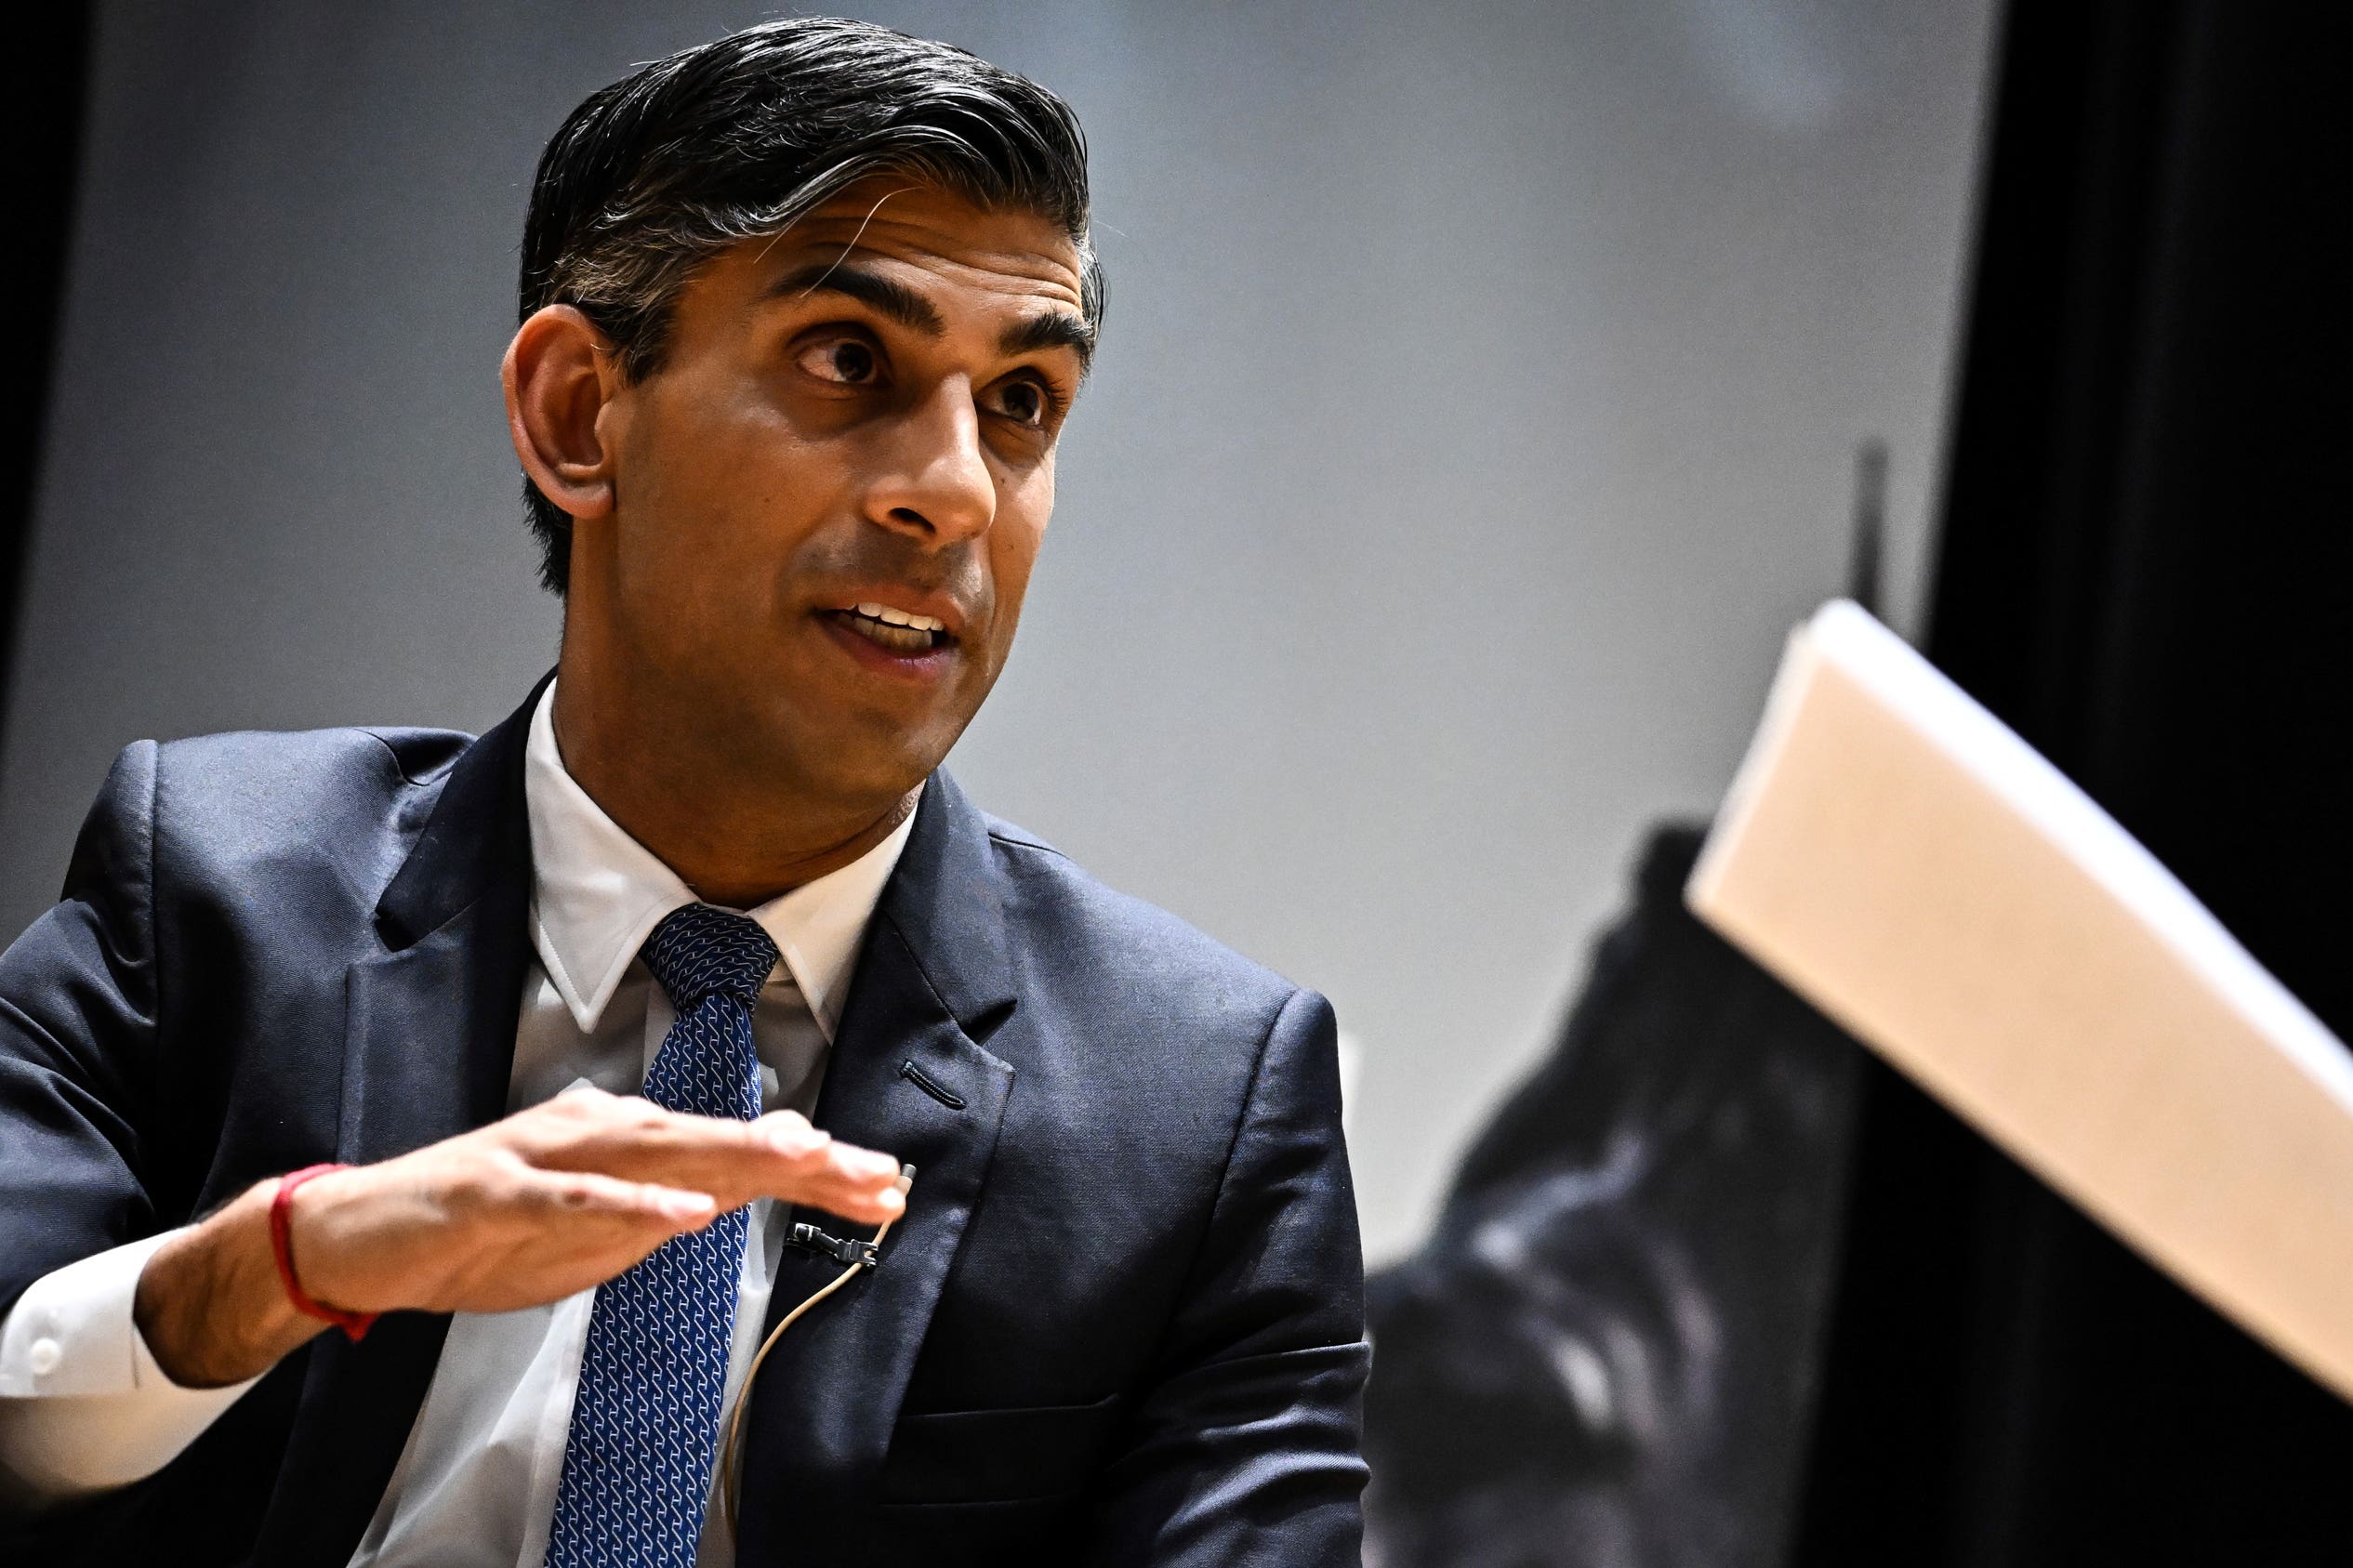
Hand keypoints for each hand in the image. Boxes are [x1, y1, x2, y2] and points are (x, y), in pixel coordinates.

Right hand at [134, 1088, 902, 1386]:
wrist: (362, 1237)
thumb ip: (664, 1207)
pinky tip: (684, 1211)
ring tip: (806, 1161)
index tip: (882, 1187)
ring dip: (736, 1155)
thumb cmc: (481, 1231)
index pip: (735, 1151)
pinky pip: (574, 1197)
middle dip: (801, 1158)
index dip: (812, 1168)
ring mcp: (546, 1156)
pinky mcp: (497, 1191)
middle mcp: (595, 1132)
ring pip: (657, 1150)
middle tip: (873, 1170)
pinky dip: (630, 1202)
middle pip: (715, 1141)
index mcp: (624, 1141)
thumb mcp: (594, 1230)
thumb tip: (740, 1194)